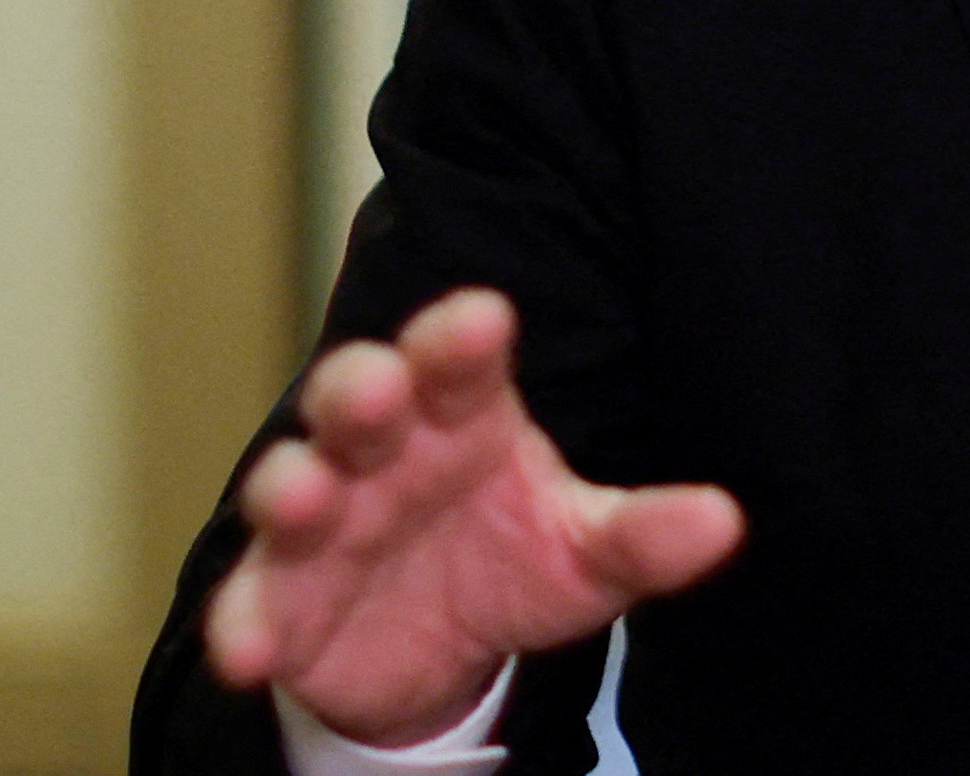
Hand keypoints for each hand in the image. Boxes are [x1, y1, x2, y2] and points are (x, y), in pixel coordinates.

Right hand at [203, 288, 743, 745]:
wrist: (439, 651)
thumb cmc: (513, 555)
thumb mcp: (588, 552)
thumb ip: (644, 534)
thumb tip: (724, 521)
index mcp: (462, 413)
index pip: (460, 359)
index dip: (462, 336)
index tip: (483, 319)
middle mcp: (382, 450)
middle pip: (357, 396)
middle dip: (361, 387)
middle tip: (377, 387)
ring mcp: (322, 520)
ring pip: (290, 481)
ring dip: (290, 485)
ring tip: (302, 495)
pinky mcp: (280, 599)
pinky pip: (250, 603)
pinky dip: (245, 620)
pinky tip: (251, 648)